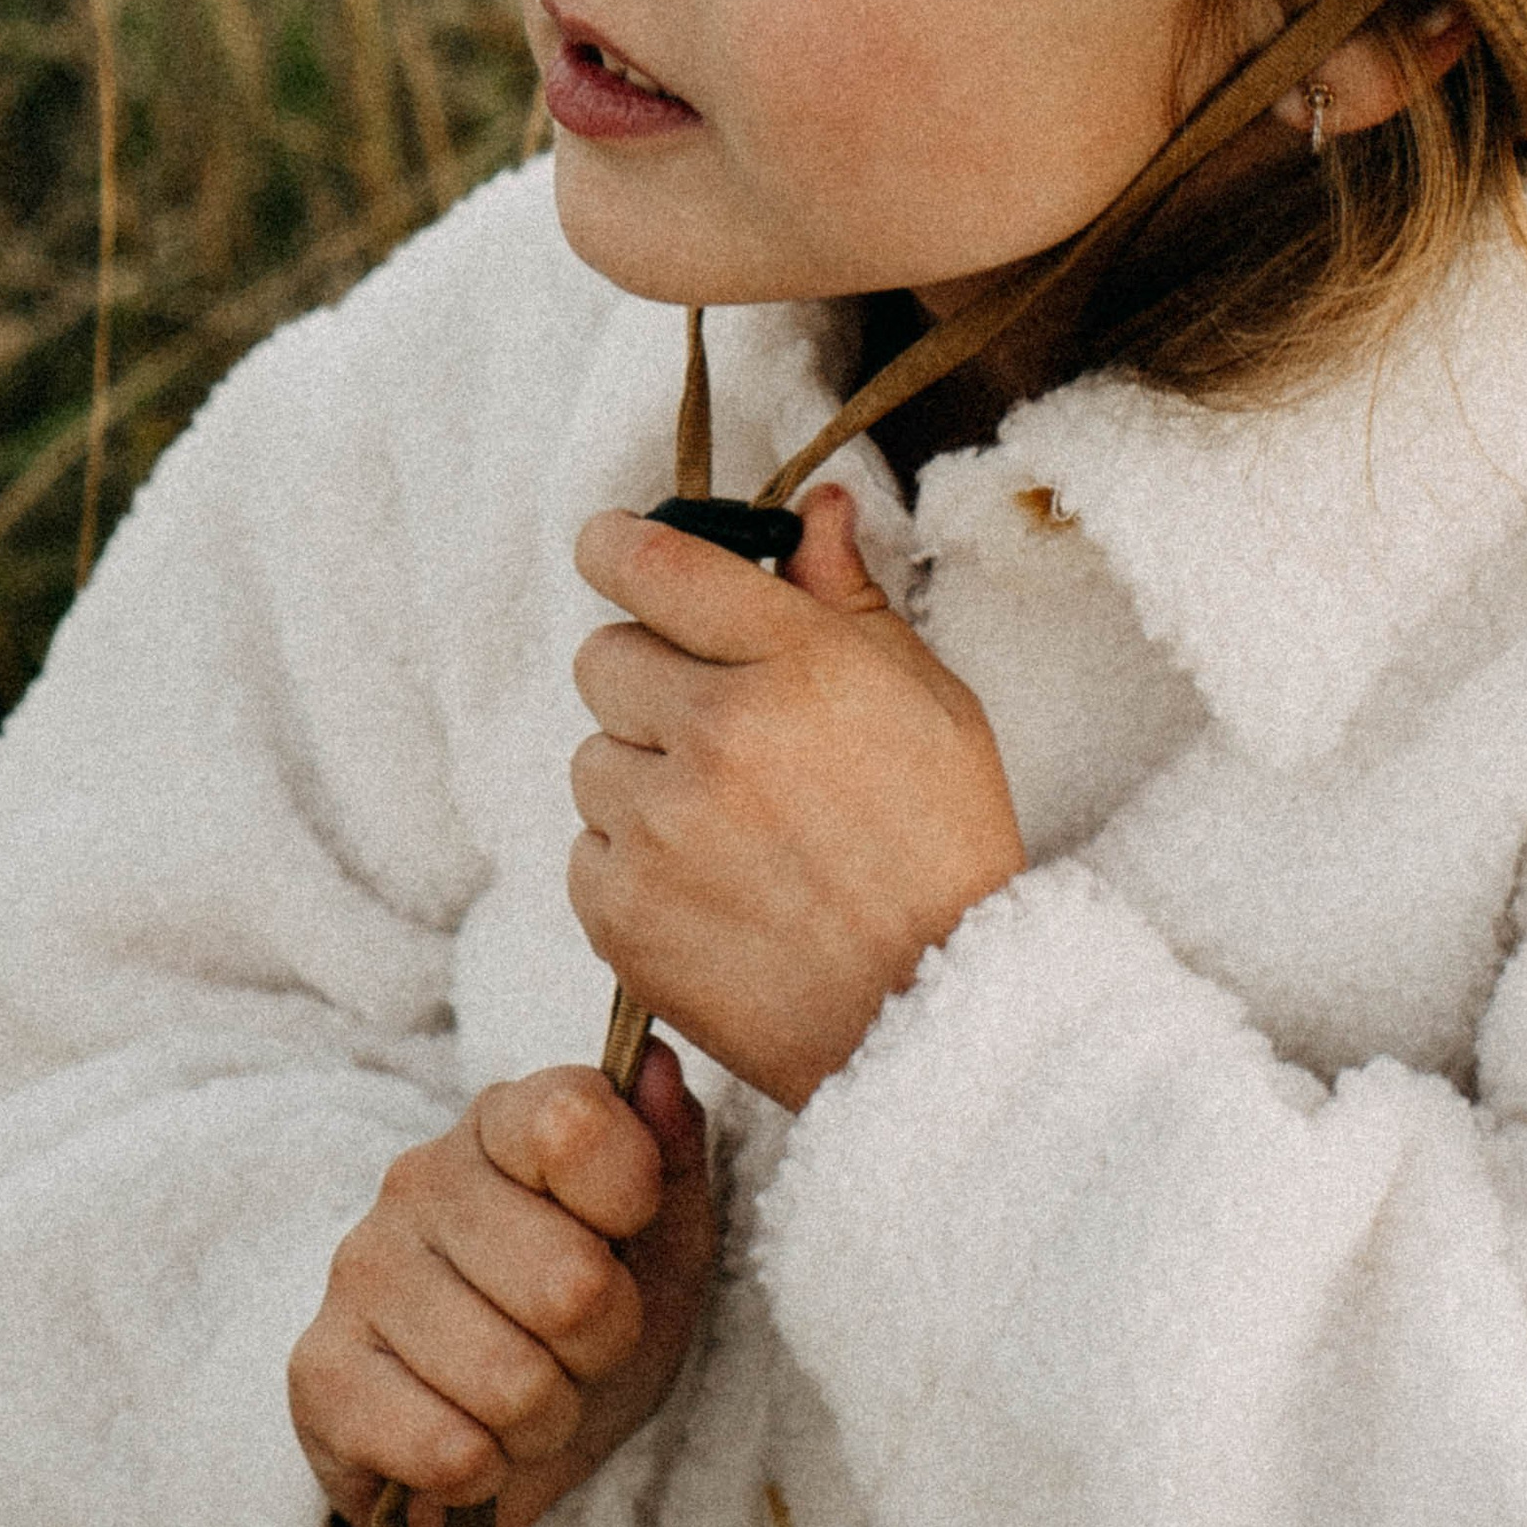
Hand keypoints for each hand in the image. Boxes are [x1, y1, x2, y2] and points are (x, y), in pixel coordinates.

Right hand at [288, 1045, 713, 1526]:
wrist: (500, 1440)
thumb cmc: (587, 1320)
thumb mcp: (663, 1240)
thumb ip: (671, 1152)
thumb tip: (655, 1067)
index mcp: (503, 1120)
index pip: (574, 1122)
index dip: (631, 1200)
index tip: (627, 1234)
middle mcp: (419, 1176)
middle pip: (570, 1283)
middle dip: (601, 1346)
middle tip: (579, 1349)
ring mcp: (360, 1269)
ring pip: (511, 1381)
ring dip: (544, 1420)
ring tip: (527, 1400)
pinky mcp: (318, 1370)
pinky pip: (446, 1449)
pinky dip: (484, 1474)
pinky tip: (471, 1446)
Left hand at [569, 486, 1025, 1111]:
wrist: (936, 1019)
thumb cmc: (942, 847)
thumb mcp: (929, 699)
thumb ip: (849, 597)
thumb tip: (812, 508)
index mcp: (795, 662)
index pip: (654, 565)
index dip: (616, 546)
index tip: (610, 548)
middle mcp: (716, 732)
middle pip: (602, 657)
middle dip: (650, 678)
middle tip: (717, 726)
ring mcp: (659, 828)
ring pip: (590, 756)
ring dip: (641, 776)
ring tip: (730, 828)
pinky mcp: (620, 913)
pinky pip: (584, 848)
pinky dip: (630, 862)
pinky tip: (710, 888)